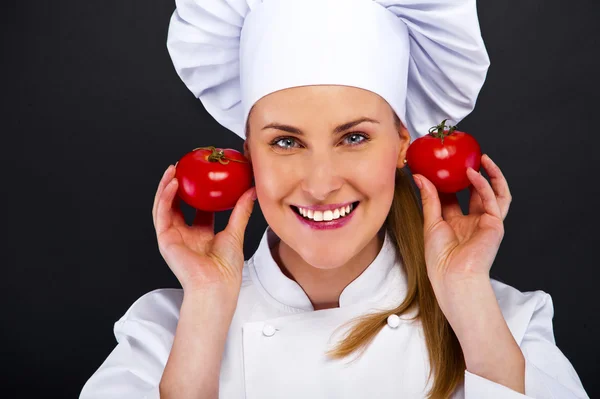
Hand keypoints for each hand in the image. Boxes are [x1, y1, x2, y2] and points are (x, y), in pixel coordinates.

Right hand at [152, 164, 256, 294]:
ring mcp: (174, 238)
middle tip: (182, 167)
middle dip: (177, 185)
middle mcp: (185, 235)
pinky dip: (165, 197)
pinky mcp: (166, 240)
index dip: (197, 192)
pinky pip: (162, 214)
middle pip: (176, 205)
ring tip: (173, 169)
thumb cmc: (226, 269)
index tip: (201, 175)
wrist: (217, 285)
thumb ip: (241, 210)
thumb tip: (250, 191)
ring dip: (166, 187)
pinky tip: (172, 183)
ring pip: (164, 206)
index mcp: (201, 235)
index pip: (196, 209)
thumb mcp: (236, 232)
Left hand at [412, 154, 511, 290]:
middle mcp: (473, 221)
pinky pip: (493, 200)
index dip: (450, 181)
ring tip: (482, 159)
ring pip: (495, 193)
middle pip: (477, 193)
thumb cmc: (440, 258)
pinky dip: (485, 185)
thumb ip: (429, 198)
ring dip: (491, 175)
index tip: (442, 165)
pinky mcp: (495, 224)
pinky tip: (474, 174)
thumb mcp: (430, 222)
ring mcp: (486, 223)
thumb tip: (419, 177)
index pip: (455, 196)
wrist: (452, 276)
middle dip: (474, 174)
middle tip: (466, 158)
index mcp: (456, 223)